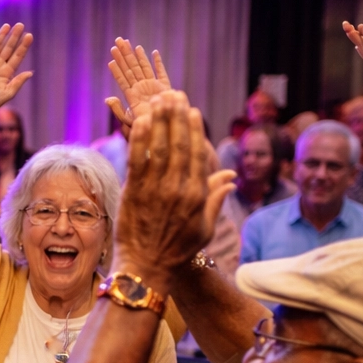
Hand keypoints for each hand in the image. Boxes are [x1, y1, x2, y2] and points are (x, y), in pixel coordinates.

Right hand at [0, 24, 34, 119]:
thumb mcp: (7, 93)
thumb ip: (18, 82)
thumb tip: (30, 73)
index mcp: (7, 72)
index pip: (17, 56)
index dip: (23, 46)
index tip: (29, 35)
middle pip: (8, 48)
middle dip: (14, 37)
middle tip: (21, 25)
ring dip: (1, 35)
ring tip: (8, 26)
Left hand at [105, 37, 171, 131]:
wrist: (164, 131)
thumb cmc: (146, 129)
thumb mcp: (129, 121)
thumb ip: (118, 110)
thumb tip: (107, 99)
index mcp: (132, 96)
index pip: (122, 77)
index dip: (117, 67)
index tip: (111, 55)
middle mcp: (141, 89)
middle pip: (131, 68)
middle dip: (124, 54)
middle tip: (117, 40)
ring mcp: (153, 87)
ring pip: (143, 67)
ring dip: (137, 55)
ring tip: (130, 44)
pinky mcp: (165, 88)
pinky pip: (161, 73)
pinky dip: (158, 63)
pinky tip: (153, 53)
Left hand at [117, 91, 233, 286]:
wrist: (147, 268)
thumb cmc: (177, 251)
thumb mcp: (204, 228)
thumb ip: (216, 200)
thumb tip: (229, 179)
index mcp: (196, 195)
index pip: (196, 155)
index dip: (193, 130)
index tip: (191, 110)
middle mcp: (176, 188)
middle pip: (177, 144)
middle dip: (175, 117)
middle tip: (173, 94)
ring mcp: (154, 190)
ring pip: (157, 148)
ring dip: (158, 120)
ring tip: (157, 99)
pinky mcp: (133, 193)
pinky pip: (136, 160)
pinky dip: (138, 139)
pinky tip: (138, 121)